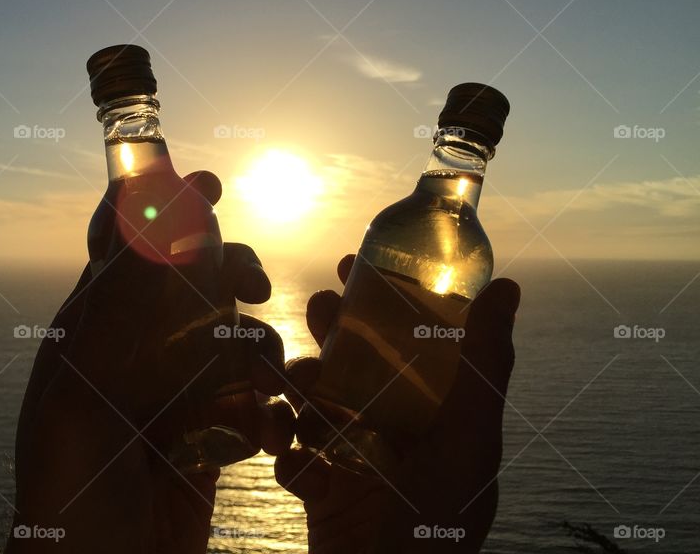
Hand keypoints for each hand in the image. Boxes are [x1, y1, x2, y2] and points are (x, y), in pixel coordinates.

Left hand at [6, 171, 293, 553]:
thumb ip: (122, 293)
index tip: (206, 179)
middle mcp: (133, 351)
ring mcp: (172, 393)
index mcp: (91, 327)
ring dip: (254, 347)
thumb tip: (152, 203)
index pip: (124, 243)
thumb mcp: (86, 376)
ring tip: (263, 373)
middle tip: (254, 280)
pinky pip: (248, 398)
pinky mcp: (206, 436)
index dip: (161, 202)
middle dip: (228, 270)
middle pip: (192, 280)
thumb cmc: (72, 477)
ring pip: (229, 336)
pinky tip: (264, 430)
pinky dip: (264, 406)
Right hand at [276, 254, 518, 552]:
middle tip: (320, 304)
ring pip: (313, 396)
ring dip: (297, 384)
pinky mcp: (318, 484)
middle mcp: (394, 425)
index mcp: (435, 410)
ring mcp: (353, 454)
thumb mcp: (469, 440)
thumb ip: (485, 365)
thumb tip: (507, 287)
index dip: (383, 297)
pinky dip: (282, 447)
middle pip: (354, 358)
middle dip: (331, 328)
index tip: (357, 265)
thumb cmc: (439, 523)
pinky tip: (289, 455)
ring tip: (290, 382)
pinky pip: (289, 448)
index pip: (409, 338)